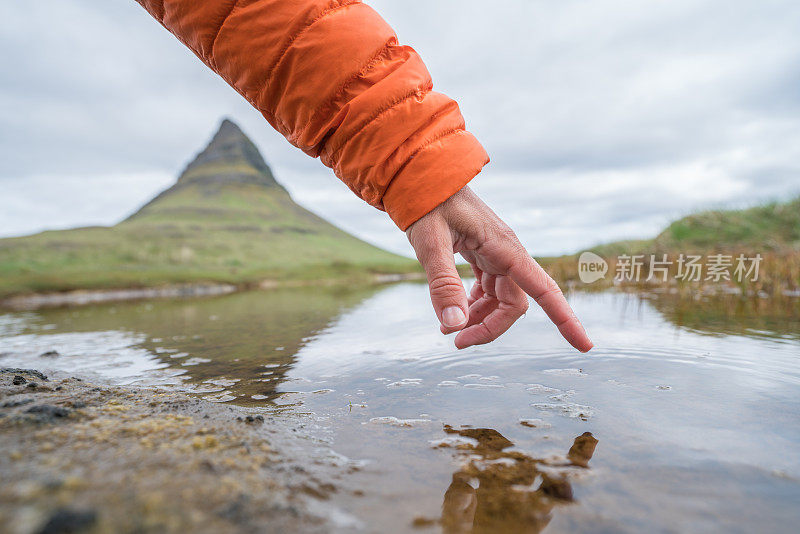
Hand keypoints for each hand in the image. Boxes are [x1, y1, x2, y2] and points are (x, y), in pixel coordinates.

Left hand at [406, 186, 592, 350]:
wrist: (422, 174)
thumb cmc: (427, 202)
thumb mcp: (430, 243)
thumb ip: (443, 284)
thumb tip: (455, 326)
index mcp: (505, 248)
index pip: (544, 291)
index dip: (566, 319)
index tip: (585, 346)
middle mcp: (506, 252)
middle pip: (513, 305)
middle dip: (489, 327)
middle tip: (456, 341)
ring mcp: (495, 254)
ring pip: (500, 300)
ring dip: (479, 319)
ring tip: (448, 331)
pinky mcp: (482, 254)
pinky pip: (487, 289)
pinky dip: (472, 306)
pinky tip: (453, 313)